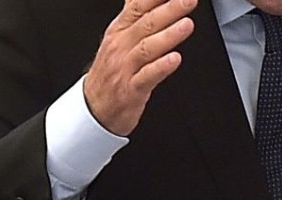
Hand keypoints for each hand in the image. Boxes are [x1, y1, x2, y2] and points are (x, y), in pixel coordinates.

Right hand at [83, 0, 196, 136]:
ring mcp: (125, 68)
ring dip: (168, 36)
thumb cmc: (110, 71)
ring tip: (187, 25)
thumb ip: (134, 13)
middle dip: (170, 10)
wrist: (92, 108)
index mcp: (119, 30)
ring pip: (147, 48)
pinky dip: (161, 68)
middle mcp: (121, 46)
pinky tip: (174, 60)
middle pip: (146, 24)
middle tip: (189, 0)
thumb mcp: (118, 36)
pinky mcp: (130, 90)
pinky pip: (147, 77)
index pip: (138, 5)